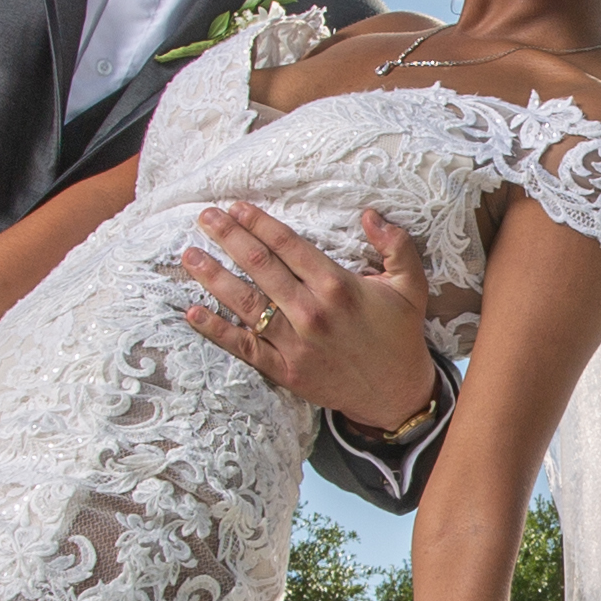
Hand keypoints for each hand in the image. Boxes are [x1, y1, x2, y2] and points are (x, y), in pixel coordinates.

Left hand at [170, 207, 439, 434]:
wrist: (395, 394)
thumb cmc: (399, 334)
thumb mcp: (411, 285)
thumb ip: (395, 245)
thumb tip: (370, 213)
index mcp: (337, 286)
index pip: (288, 246)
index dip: (259, 223)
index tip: (237, 207)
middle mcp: (311, 312)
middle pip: (260, 266)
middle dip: (229, 237)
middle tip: (206, 217)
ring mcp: (294, 343)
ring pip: (245, 302)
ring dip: (213, 276)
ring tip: (190, 255)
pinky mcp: (284, 369)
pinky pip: (242, 346)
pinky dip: (215, 329)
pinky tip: (191, 311)